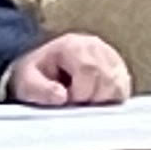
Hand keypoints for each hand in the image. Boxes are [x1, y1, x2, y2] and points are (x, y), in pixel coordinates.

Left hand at [3, 32, 129, 107]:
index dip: (80, 92)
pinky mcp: (118, 68)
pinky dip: (111, 100)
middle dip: (91, 99)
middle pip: (106, 78)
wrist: (42, 69)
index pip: (88, 69)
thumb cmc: (35, 76)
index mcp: (72, 45)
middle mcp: (94, 46)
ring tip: (84, 102)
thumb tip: (61, 97)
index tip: (68, 101)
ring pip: (118, 84)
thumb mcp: (27, 82)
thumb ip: (40, 90)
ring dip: (102, 101)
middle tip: (75, 104)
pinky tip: (95, 101)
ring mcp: (109, 56)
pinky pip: (123, 88)